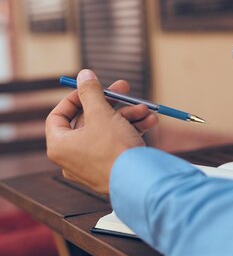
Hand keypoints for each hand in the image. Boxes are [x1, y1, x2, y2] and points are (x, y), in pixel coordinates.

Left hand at [46, 70, 157, 193]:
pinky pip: (118, 145)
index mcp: (60, 145)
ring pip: (108, 132)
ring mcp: (92, 165)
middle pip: (89, 121)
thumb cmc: (113, 149)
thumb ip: (91, 92)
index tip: (92, 88)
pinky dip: (132, 132)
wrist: (138, 181)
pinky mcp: (112, 169)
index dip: (75, 98)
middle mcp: (72, 157)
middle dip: (112, 104)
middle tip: (125, 89)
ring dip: (128, 117)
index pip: (59, 115)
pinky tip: (149, 121)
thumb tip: (83, 75)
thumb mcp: (101, 113)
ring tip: (145, 109)